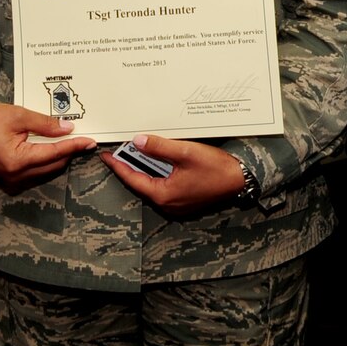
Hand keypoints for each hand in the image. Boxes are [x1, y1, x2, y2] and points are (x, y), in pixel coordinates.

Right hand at [0, 104, 93, 191]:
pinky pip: (37, 172)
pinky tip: (50, 146)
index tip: (90, 141)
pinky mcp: (11, 179)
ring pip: (47, 170)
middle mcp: (16, 175)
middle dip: (68, 151)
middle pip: (54, 164)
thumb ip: (44, 124)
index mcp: (17, 160)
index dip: (74, 146)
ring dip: (58, 155)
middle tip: (80, 137)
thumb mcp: (18, 116)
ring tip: (65, 139)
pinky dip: (46, 160)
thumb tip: (67, 129)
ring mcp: (12, 180)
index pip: (55, 153)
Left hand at [98, 133, 246, 219]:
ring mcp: (176, 204)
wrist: (240, 179)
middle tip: (118, 151)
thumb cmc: (216, 169)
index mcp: (164, 195)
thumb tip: (137, 141)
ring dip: (143, 169)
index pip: (132, 179)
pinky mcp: (184, 200)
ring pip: (152, 184)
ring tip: (133, 153)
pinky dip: (156, 173)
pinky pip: (163, 186)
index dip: (117, 166)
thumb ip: (159, 147)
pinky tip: (156, 161)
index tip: (106, 156)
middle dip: (129, 166)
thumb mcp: (185, 153)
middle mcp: (168, 203)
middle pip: (141, 183)